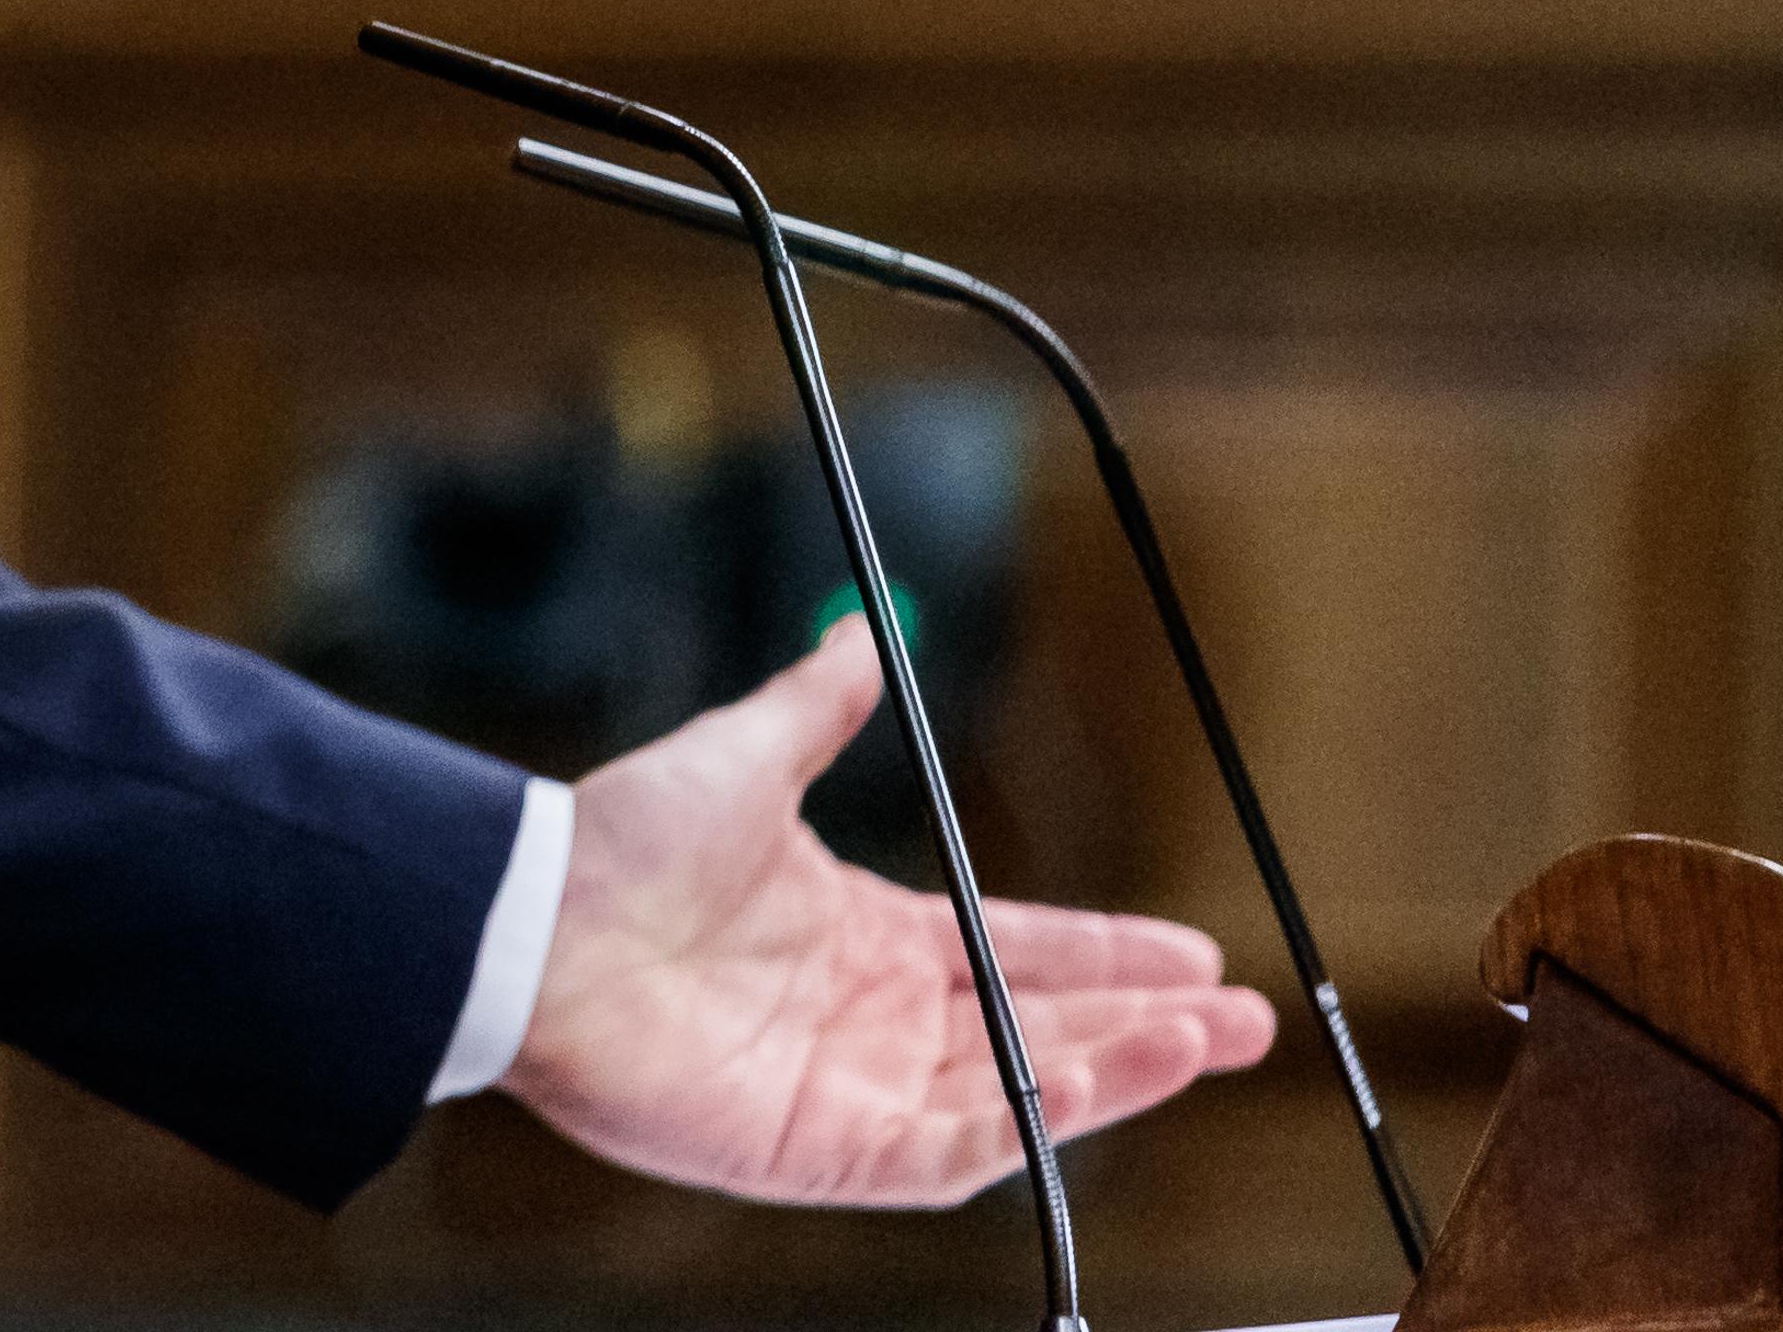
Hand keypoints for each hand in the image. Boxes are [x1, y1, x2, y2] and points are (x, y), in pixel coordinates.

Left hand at [506, 616, 1277, 1203]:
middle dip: (1149, 1026)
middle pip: (1042, 1032)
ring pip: (1019, 1094)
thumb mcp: (742, 756)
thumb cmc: (619, 845)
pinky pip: (955, 1149)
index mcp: (864, 937)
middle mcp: (872, 1021)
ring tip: (1210, 1038)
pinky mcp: (823, 1149)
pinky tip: (1111, 1080)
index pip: (1016, 953)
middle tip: (1249, 1018)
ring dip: (1119, 1070)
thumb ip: (813, 704)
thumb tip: (859, 632)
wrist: (533, 922)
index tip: (1194, 951)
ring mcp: (853, 1091)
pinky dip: (1038, 1120)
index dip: (1107, 954)